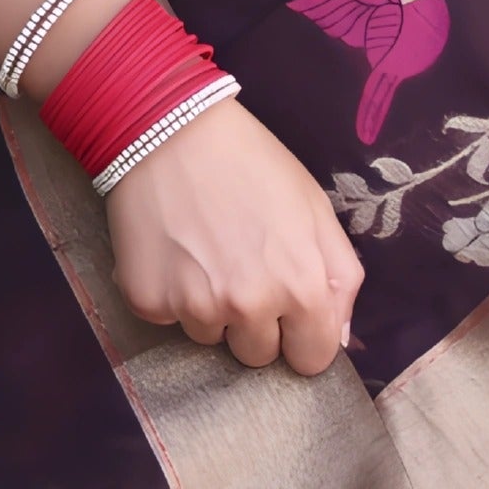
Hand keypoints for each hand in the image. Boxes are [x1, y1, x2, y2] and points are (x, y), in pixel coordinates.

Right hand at [104, 96, 363, 376]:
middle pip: (258, 355)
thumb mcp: (315, 208)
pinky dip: (170, 293)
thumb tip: (338, 337)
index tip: (289, 311)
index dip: (303, 335)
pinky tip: (173, 250)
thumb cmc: (252, 162)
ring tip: (203, 250)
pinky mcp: (148, 302)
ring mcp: (195, 308)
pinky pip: (168, 319)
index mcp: (301, 288)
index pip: (312, 359)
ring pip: (211, 337)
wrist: (170, 129)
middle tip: (241, 268)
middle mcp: (248, 308)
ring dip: (210, 308)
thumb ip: (341, 277)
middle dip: (255, 323)